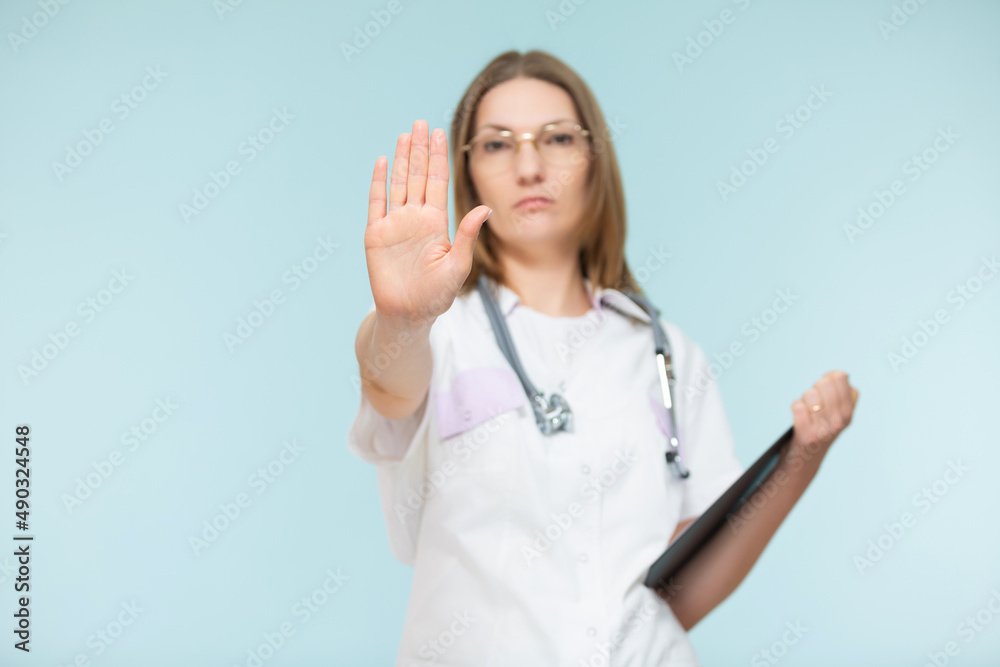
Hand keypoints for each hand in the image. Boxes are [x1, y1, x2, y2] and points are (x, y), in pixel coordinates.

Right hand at [365, 119, 491, 328]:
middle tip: (421, 123)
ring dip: (403, 159)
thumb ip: (468, 236)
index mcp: (436, 223)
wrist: (408, 315)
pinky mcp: (376, 234)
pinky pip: (377, 202)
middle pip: (418, 176)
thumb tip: (486, 208)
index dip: (438, 158)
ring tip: (406, 134)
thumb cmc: (436, 295)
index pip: (438, 182)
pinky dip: (380, 182)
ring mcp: (395, 224)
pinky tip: (384, 161)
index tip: (440, 133)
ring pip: (399, 183)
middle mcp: (415, 218)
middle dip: (420, 150)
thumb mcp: (458, 265)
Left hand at [786, 370, 858, 472]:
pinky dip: (795, 409)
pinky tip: (800, 419)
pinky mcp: (807, 434)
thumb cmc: (818, 430)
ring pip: (810, 394)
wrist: (805, 460)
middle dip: (814, 387)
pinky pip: (797, 406)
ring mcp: (824, 428)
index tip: (823, 388)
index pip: (840, 378)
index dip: (828, 378)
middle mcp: (840, 420)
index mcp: (849, 412)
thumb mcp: (837, 414)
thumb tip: (837, 374)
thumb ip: (841, 394)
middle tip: (813, 401)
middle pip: (824, 383)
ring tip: (807, 413)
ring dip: (803, 400)